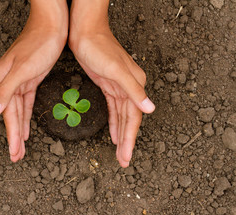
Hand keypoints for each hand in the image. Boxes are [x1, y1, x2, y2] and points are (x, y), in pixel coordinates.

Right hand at [0, 0, 67, 161]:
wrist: (52, 24)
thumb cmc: (39, 43)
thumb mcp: (23, 68)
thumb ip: (6, 91)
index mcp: (2, 80)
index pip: (7, 114)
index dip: (12, 135)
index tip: (14, 154)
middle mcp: (6, 81)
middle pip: (11, 115)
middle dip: (15, 138)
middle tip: (16, 157)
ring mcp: (17, 80)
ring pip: (19, 111)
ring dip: (20, 130)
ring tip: (20, 148)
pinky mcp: (29, 78)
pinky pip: (25, 102)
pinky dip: (25, 116)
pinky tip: (26, 128)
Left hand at [69, 0, 154, 167]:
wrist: (85, 32)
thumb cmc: (98, 48)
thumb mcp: (115, 70)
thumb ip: (133, 90)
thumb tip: (150, 109)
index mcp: (135, 85)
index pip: (134, 118)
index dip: (130, 138)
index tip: (126, 157)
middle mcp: (130, 88)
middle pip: (130, 120)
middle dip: (127, 142)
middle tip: (123, 161)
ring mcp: (120, 87)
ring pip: (122, 116)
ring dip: (121, 135)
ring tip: (121, 152)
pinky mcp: (109, 85)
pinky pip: (114, 109)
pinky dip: (115, 122)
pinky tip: (113, 133)